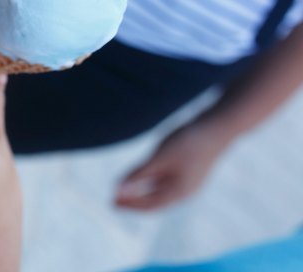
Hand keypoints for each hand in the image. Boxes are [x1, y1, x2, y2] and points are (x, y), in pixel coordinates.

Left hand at [115, 119, 232, 210]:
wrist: (219, 125)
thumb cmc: (189, 141)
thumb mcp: (160, 157)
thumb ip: (139, 174)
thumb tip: (118, 190)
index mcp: (179, 192)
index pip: (149, 205)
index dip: (129, 205)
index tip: (111, 203)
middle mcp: (185, 191)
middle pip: (154, 201)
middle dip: (133, 201)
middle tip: (112, 200)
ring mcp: (189, 181)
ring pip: (160, 191)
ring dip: (141, 192)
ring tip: (123, 190)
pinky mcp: (190, 169)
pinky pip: (166, 181)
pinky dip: (151, 182)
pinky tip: (142, 177)